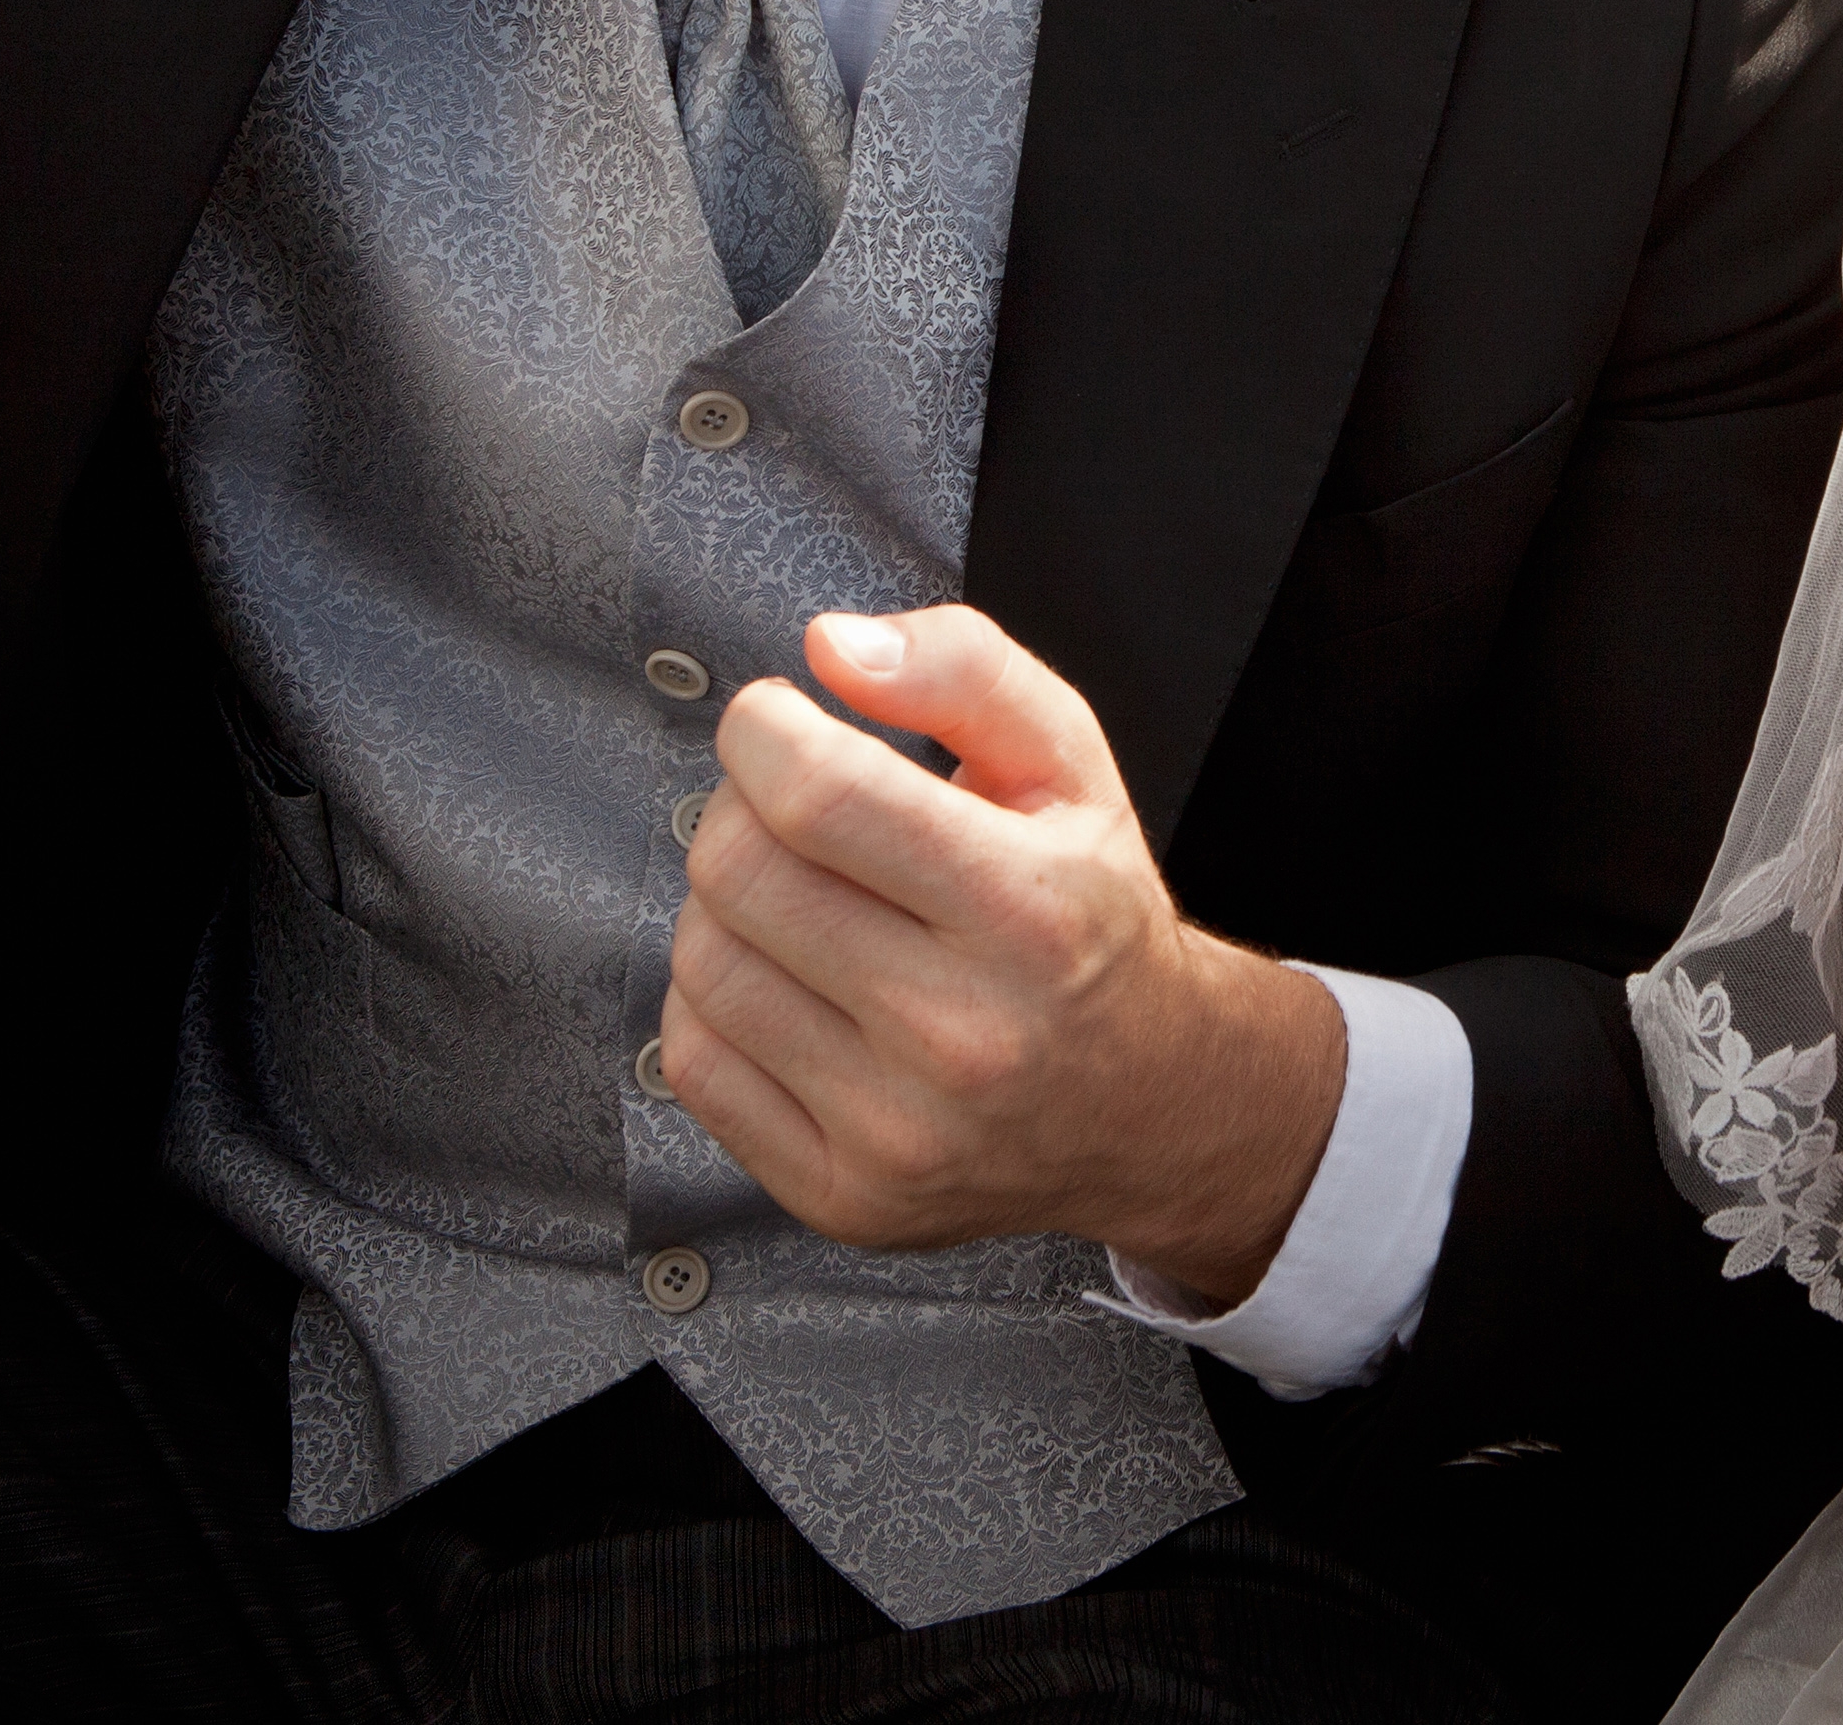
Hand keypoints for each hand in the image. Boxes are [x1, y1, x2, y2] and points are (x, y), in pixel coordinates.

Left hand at [660, 603, 1345, 1300]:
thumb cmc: (1092, 917)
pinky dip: (715, 999)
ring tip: (799, 897)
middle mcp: (966, 1034)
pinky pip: (692, 1061)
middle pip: (740, 874)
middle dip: (740, 807)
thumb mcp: (1073, 763)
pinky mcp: (840, 1195)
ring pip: (704, 963)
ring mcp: (897, 1130)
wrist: (1150, 1105)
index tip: (779, 721)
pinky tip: (787, 980)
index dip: (764, 730)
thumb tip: (828, 648)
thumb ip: (965, 671)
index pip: (817, 795)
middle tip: (790, 808)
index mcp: (1033, 909)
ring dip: (725, 905)